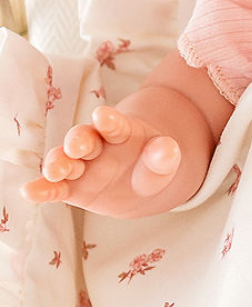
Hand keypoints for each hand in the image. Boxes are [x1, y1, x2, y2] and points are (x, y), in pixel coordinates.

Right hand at [22, 106, 182, 216]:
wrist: (138, 186)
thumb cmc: (150, 166)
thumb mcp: (163, 162)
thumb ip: (164, 156)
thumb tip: (167, 147)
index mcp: (120, 132)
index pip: (114, 124)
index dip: (109, 120)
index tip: (103, 115)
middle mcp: (95, 145)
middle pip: (83, 138)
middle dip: (79, 140)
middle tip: (77, 146)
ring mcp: (81, 165)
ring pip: (65, 161)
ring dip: (58, 163)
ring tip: (55, 171)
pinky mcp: (72, 187)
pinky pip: (55, 188)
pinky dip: (42, 190)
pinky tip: (30, 192)